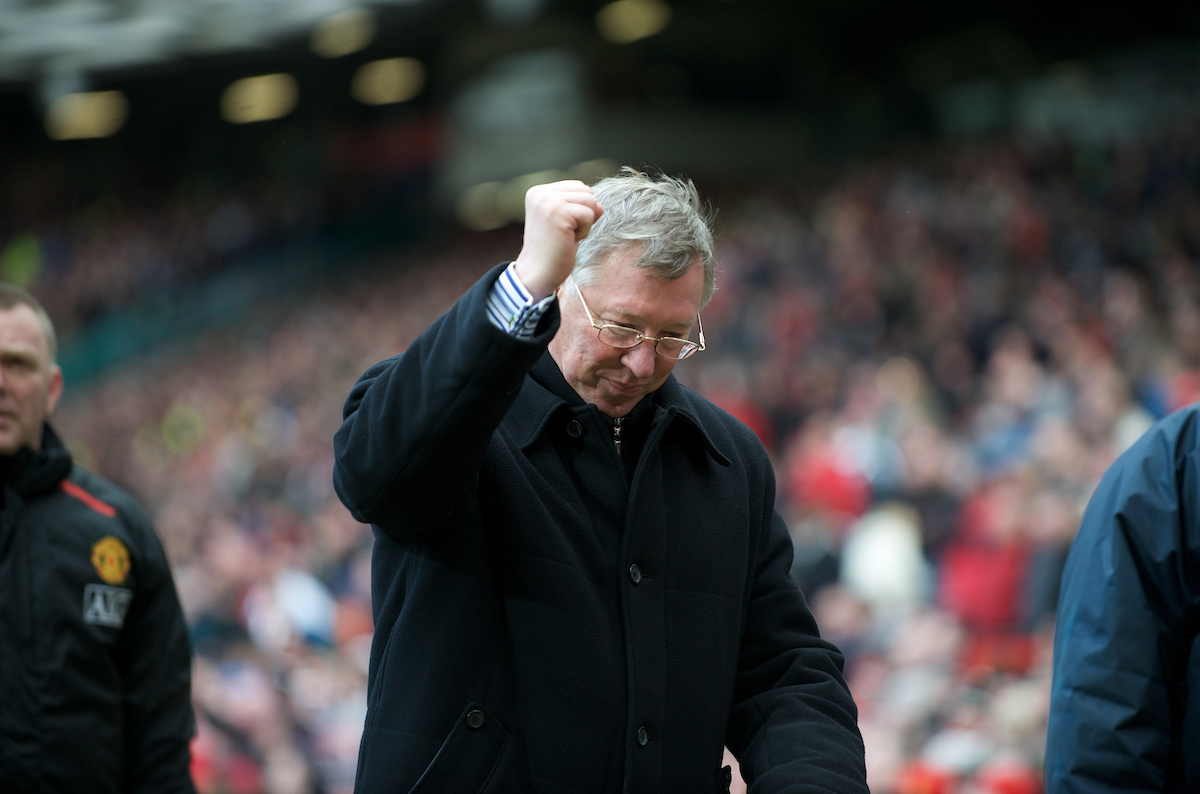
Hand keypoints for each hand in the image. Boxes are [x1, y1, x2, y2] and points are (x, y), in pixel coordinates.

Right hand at [512, 181, 602, 299]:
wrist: (538, 274)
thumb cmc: (552, 252)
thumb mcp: (567, 225)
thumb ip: (581, 209)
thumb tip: (600, 206)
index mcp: (538, 192)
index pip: (577, 186)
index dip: (579, 210)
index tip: (562, 227)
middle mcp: (540, 193)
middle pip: (586, 190)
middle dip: (584, 214)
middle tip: (565, 233)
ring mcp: (548, 201)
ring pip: (590, 200)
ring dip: (585, 223)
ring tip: (567, 236)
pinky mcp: (558, 212)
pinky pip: (589, 214)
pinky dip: (585, 231)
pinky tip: (569, 240)